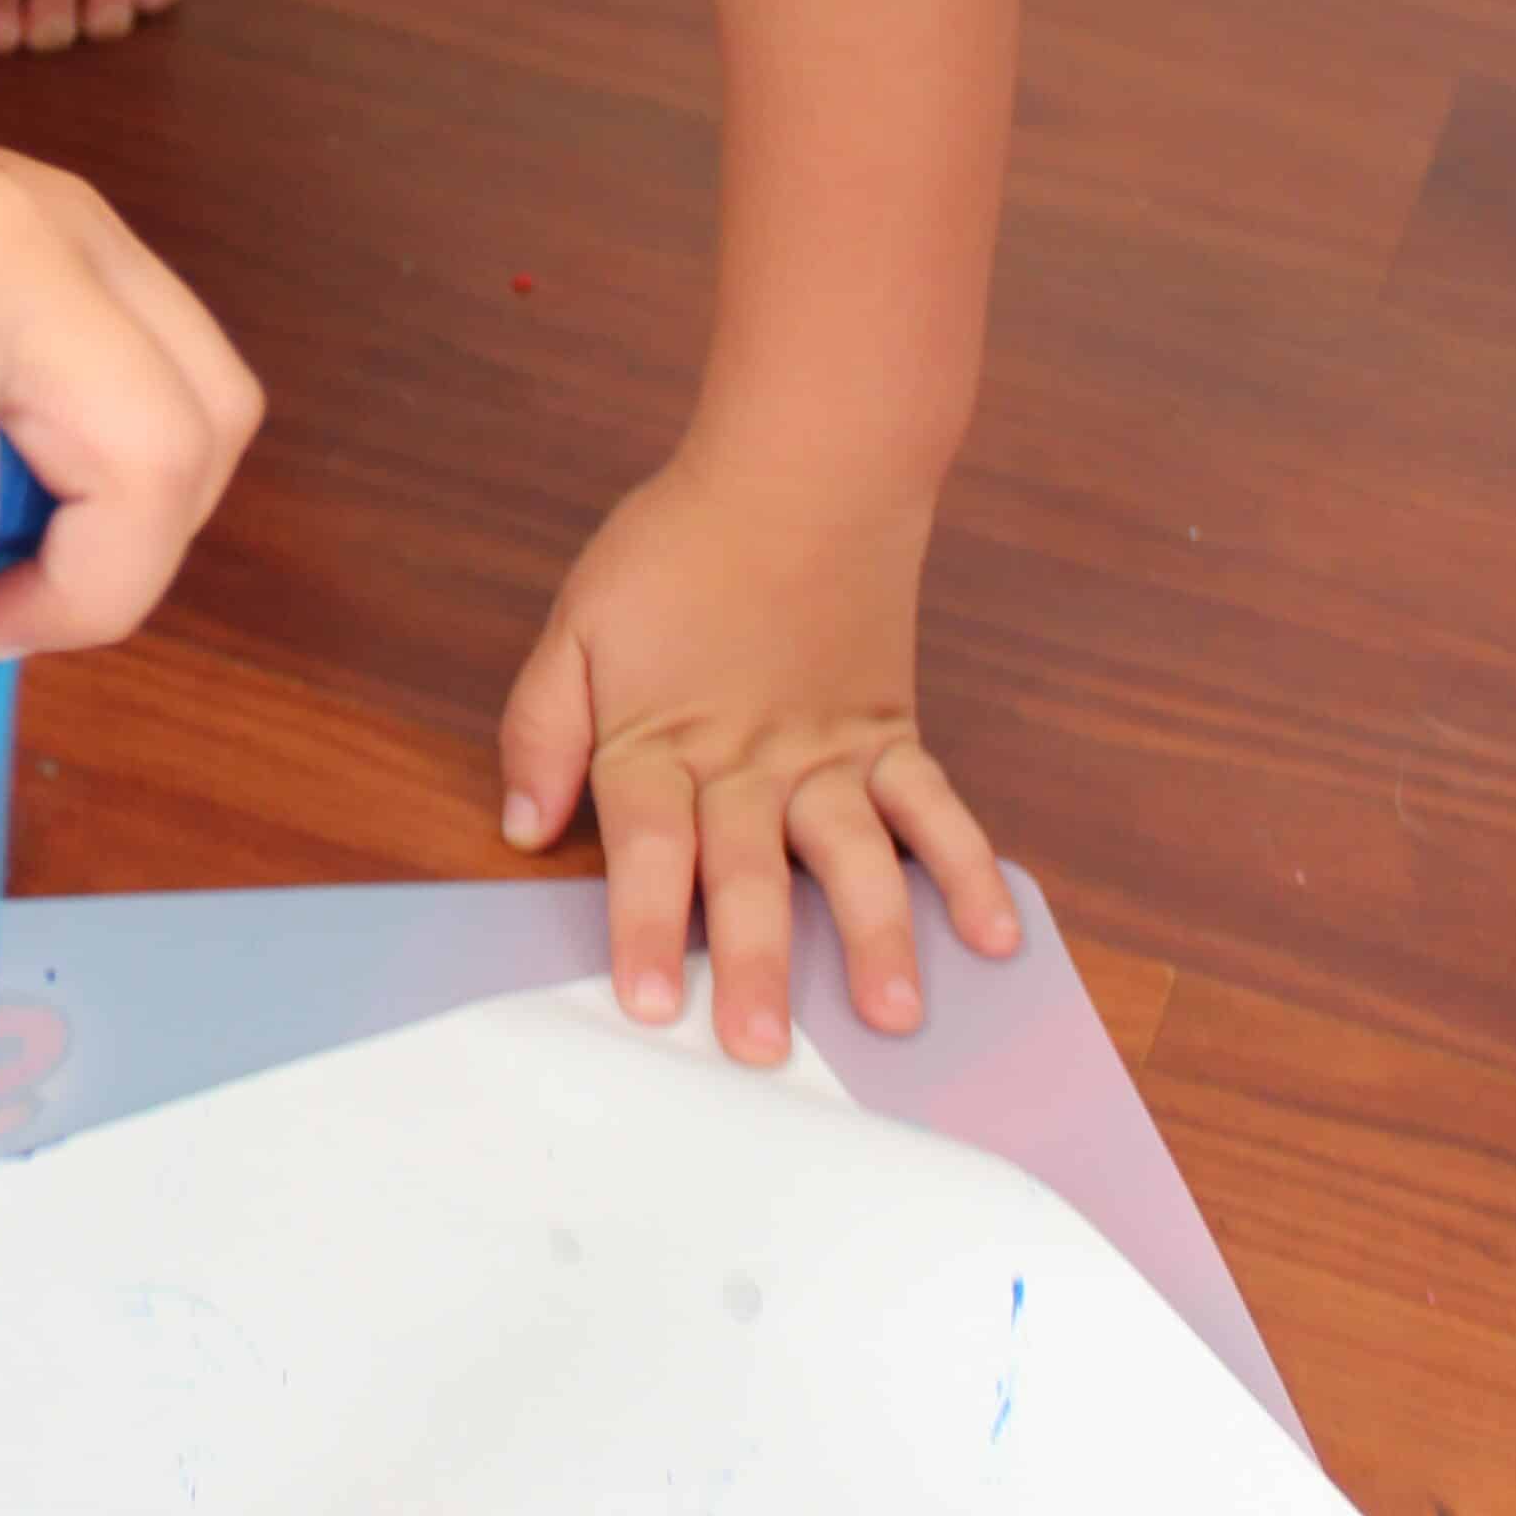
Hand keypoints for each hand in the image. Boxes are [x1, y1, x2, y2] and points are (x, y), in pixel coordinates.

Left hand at [498, 447, 1018, 1059]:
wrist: (802, 468)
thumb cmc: (678, 547)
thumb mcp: (578, 623)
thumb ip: (543, 726)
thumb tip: (520, 826)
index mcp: (660, 741)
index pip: (647, 846)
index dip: (644, 924)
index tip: (650, 1004)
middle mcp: (748, 762)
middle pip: (748, 870)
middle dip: (756, 963)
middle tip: (763, 1047)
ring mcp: (828, 754)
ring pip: (852, 853)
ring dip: (875, 935)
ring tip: (891, 1016)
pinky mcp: (889, 736)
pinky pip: (935, 809)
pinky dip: (970, 869)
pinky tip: (994, 936)